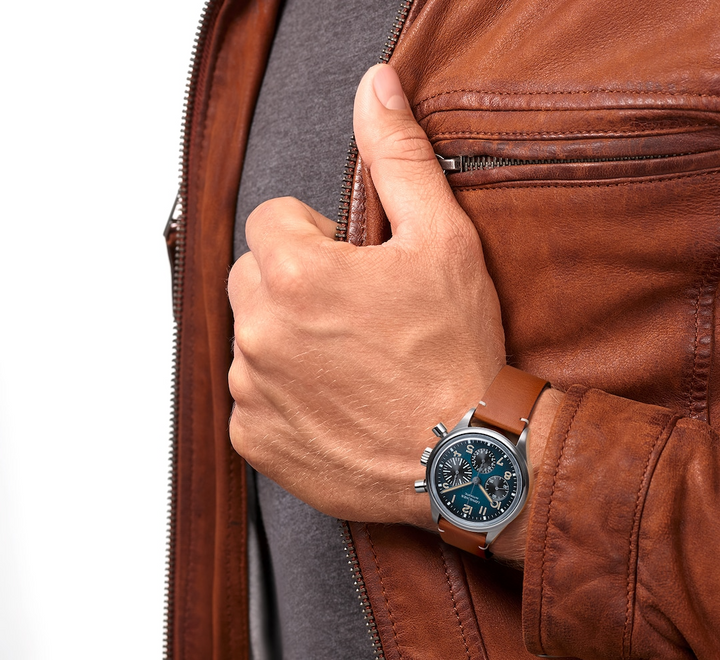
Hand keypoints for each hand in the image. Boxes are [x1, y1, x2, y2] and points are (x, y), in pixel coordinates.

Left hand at [228, 63, 506, 529]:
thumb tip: (374, 90)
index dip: (317, 240)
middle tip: (355, 318)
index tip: (353, 269)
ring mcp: (252, 391)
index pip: (272, 222)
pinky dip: (284, 400)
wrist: (462, 458)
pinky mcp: (256, 440)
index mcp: (292, 273)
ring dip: (288, 344)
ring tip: (351, 366)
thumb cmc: (455, 354)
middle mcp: (257, 333)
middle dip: (295, 288)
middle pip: (254, 281)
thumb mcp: (442, 240)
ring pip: (252, 341)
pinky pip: (253, 400)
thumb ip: (398, 157)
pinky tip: (335, 406)